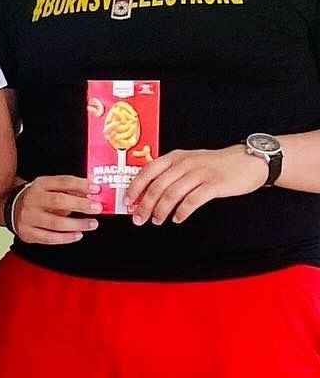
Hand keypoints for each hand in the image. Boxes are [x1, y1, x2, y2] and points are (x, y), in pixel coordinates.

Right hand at [10, 175, 100, 243]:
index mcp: (40, 185)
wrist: (13, 208)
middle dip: (80, 205)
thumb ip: (71, 189)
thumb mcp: (51, 188)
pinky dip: (65, 238)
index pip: (63, 181)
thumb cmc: (39, 198)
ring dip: (77, 224)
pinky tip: (77, 235)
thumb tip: (92, 193)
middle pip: (58, 201)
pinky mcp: (28, 232)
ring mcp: (28, 217)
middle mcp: (32, 200)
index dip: (81, 185)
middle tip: (97, 208)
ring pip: (55, 223)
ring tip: (92, 224)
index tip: (96, 189)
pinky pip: (49, 238)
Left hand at [124, 145, 268, 224]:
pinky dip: (182, 212)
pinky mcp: (214, 184)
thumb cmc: (215, 164)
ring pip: (172, 194)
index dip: (135, 187)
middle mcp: (185, 163)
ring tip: (157, 220)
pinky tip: (178, 218)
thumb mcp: (189, 161)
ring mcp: (200, 173)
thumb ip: (169, 173)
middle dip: (144, 205)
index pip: (147, 171)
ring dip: (161, 211)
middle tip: (139, 219)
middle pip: (157, 186)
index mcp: (175, 157)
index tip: (128, 202)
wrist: (249, 160)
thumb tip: (145, 193)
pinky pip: (192, 201)